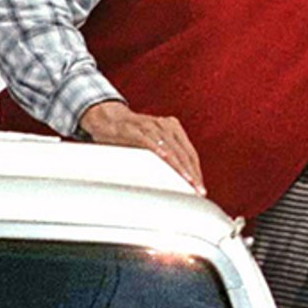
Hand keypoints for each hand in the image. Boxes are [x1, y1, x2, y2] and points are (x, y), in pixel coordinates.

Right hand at [79, 100, 204, 193]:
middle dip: (192, 174)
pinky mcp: (134, 129)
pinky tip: (166, 160)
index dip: (197, 171)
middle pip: (184, 153)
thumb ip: (165, 157)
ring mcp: (151, 126)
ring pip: (170, 149)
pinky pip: (148, 141)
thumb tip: (177, 181)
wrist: (107, 117)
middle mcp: (166, 125)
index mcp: (174, 128)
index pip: (190, 153)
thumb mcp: (154, 144)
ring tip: (187, 181)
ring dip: (179, 167)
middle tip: (198, 190)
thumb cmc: (131, 135)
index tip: (200, 187)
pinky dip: (158, 151)